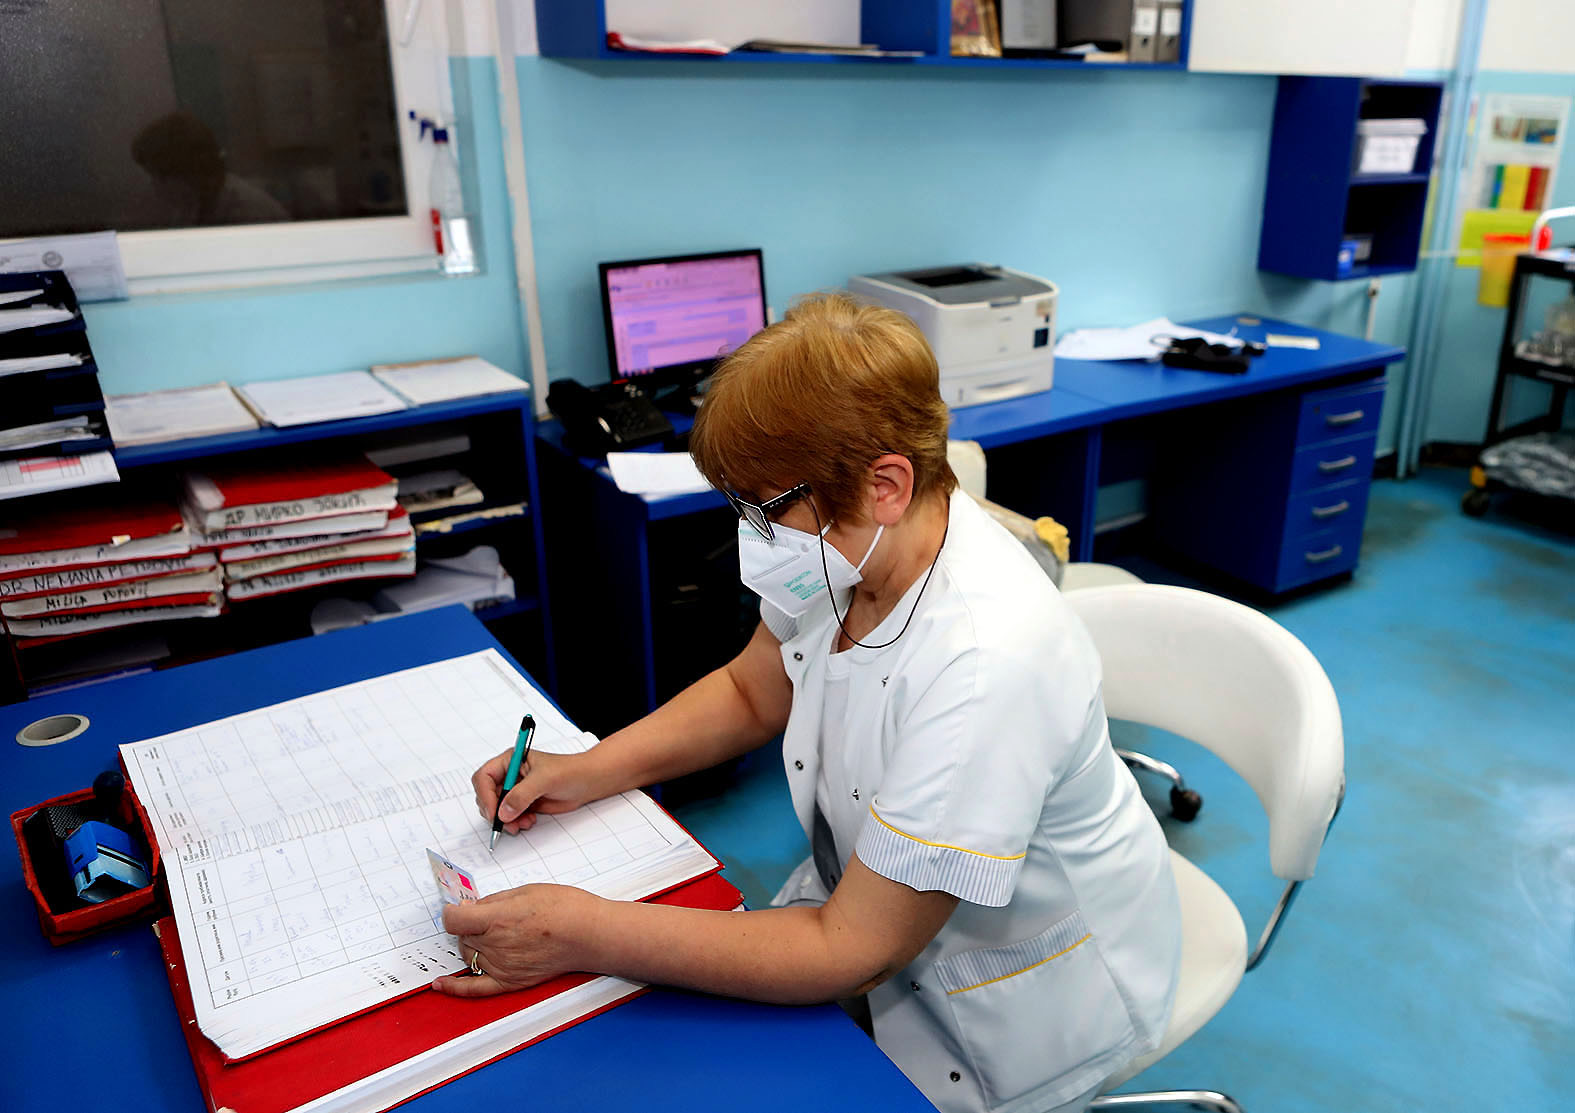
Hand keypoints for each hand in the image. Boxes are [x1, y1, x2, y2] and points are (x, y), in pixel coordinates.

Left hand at [432, 884, 599, 996]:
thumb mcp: (525, 891)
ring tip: (495, 934)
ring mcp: (502, 966)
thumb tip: (472, 907)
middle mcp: (496, 945)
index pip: (453, 919)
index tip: (456, 908)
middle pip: (462, 936)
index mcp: (498, 919)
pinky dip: (455, 987)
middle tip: (490, 916)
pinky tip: (441, 984)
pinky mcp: (510, 982)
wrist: (590, 934)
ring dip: (473, 944)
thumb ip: (493, 901)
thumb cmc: (566, 908)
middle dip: (470, 925)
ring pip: (469, 955)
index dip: (452, 912)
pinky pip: (475, 988)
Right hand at [472, 748, 602, 834]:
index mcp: (510, 760)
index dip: (485, 795)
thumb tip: (503, 812)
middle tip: (506, 823)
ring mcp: (516, 790)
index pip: (484, 777)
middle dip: (495, 811)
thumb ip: (522, 795)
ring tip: (522, 824)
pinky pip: (509, 817)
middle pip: (486, 796)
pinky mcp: (523, 803)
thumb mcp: (544, 779)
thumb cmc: (569, 771)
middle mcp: (509, 775)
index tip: (493, 812)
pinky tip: (529, 822)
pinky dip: (515, 823)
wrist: (587, 782)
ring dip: (506, 820)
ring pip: (497, 809)